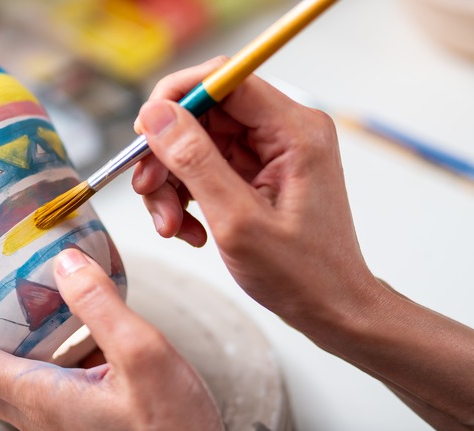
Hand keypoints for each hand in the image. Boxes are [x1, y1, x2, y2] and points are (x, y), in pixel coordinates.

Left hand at [0, 248, 224, 430]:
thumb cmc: (172, 429)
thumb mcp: (143, 357)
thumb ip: (101, 307)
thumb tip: (62, 261)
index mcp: (39, 395)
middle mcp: (35, 410)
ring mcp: (52, 418)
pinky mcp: (73, 418)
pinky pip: (26, 382)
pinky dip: (13, 353)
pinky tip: (48, 328)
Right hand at [133, 57, 378, 326]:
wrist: (330, 308)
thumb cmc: (302, 274)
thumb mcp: (237, 219)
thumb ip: (195, 161)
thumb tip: (156, 116)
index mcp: (294, 131)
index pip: (224, 79)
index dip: (176, 96)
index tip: (143, 130)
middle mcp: (285, 131)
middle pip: (204, 114)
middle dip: (167, 154)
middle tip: (149, 191)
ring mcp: (271, 152)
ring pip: (197, 142)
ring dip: (173, 182)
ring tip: (171, 226)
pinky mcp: (258, 172)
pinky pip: (206, 167)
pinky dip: (187, 196)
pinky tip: (190, 230)